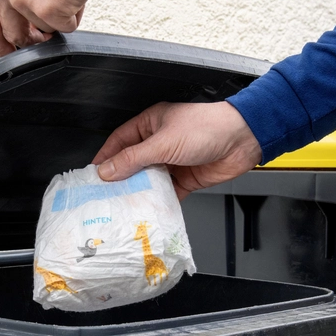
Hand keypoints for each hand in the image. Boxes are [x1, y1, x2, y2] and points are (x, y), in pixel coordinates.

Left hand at [0, 0, 102, 56]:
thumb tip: (24, 18)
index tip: (7, 50)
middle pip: (12, 33)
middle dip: (30, 41)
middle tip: (44, 38)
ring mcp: (23, 0)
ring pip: (42, 29)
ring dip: (58, 20)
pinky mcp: (46, 10)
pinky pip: (63, 28)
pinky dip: (74, 17)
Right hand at [91, 102, 262, 199]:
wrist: (242, 140)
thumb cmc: (206, 128)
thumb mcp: (163, 142)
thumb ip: (133, 158)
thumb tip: (107, 170)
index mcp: (150, 124)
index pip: (119, 142)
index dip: (105, 158)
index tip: (93, 175)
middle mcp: (159, 142)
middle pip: (132, 163)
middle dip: (120, 179)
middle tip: (104, 196)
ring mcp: (172, 161)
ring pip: (148, 180)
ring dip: (138, 193)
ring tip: (123, 207)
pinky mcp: (185, 178)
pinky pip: (166, 193)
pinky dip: (158, 202)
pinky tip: (149, 211)